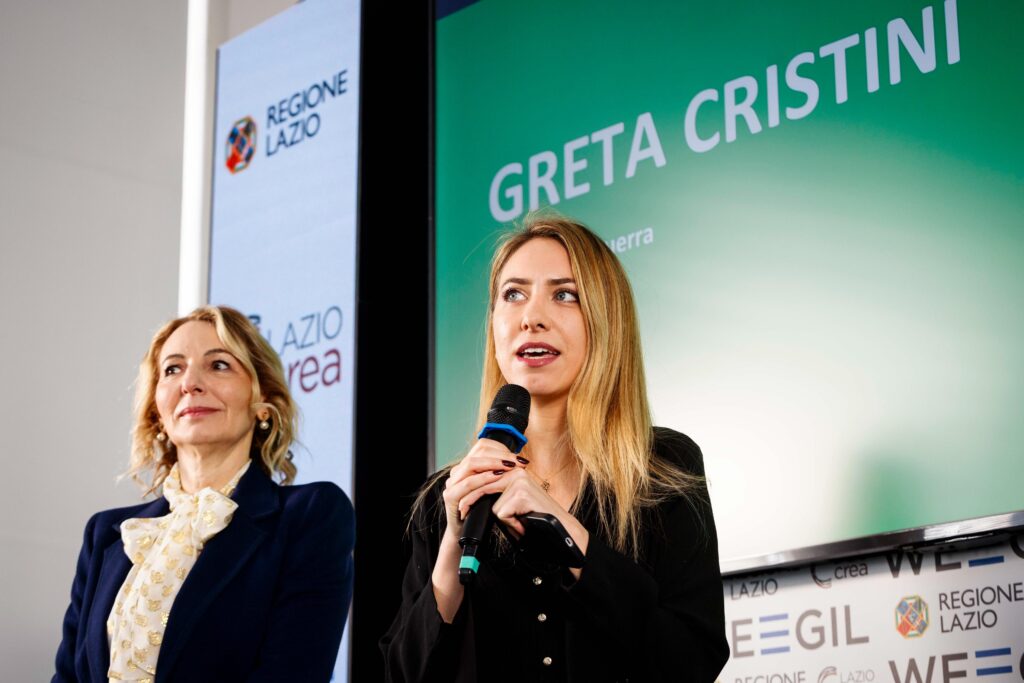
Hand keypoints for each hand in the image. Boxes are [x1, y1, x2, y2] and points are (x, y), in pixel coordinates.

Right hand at [441, 438, 526, 539]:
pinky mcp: (450, 496)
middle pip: (477, 454)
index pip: (482, 448)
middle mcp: (457, 472)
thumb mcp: (493, 489)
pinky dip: (483, 478)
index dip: (501, 449)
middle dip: (500, 456)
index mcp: (466, 467)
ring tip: (509, 466)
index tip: (518, 457)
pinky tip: (497, 477)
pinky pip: (467, 483)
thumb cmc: (482, 511)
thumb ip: (499, 473)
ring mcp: (451, 483)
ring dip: (492, 464)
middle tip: (517, 461)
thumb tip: (518, 460)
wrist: (467, 534)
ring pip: (471, 465)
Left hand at [458, 468, 589, 560]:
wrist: (558, 526)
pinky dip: (509, 522)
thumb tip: (470, 495)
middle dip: (470, 500)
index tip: (462, 504)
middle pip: (482, 485)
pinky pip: (501, 512)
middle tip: (462, 511)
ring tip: (515, 522)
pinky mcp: (521, 493)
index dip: (470, 491)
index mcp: (513, 470)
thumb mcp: (512, 501)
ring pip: (491, 501)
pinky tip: (522, 523)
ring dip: (500, 517)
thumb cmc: (534, 516)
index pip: (484, 476)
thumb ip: (497, 493)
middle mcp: (516, 471)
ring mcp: (519, 481)